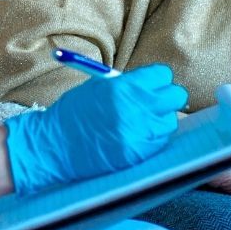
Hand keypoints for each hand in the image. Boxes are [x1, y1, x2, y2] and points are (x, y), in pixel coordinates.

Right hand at [4, 64, 187, 194]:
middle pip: (175, 97)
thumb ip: (128, 85)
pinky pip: (159, 143)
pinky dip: (152, 140)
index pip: (163, 75)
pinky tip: (135, 138)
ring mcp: (137, 133)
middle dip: (166, 98)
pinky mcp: (137, 154)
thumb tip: (153, 85)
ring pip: (170, 122)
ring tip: (140, 123)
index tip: (152, 86)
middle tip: (154, 104)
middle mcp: (134, 108)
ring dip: (159, 121)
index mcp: (123, 87)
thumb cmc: (73, 113)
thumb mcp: (98, 87)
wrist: (54, 145)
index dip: (158, 80)